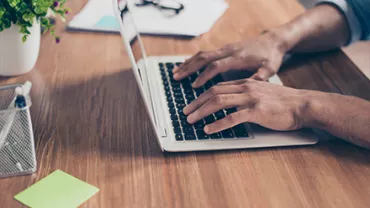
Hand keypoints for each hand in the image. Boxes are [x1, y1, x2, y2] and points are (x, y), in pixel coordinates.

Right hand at [173, 32, 285, 87]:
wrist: (273, 40)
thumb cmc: (271, 56)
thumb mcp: (270, 69)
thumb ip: (260, 78)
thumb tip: (250, 87)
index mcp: (238, 57)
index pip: (216, 66)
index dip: (204, 76)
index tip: (194, 86)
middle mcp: (228, 51)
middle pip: (204, 58)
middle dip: (189, 68)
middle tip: (176, 77)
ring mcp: (225, 49)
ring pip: (202, 54)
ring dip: (188, 63)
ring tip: (175, 73)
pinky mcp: (224, 49)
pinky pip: (205, 53)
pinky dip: (193, 59)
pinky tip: (185, 64)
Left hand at [183, 79, 311, 133]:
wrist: (303, 105)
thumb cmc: (284, 102)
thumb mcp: (262, 92)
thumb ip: (246, 95)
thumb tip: (231, 105)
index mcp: (246, 82)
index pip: (218, 87)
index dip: (201, 96)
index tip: (192, 104)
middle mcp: (246, 87)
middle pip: (214, 93)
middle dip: (196, 103)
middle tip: (185, 112)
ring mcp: (251, 98)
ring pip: (219, 102)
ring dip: (202, 112)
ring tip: (191, 120)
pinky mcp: (257, 111)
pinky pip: (232, 118)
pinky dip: (217, 124)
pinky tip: (208, 129)